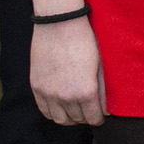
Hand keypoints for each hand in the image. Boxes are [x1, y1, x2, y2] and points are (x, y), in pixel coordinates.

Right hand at [27, 0, 106, 124]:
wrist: (59, 24)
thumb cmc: (83, 41)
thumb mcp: (99, 66)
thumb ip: (102, 90)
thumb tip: (106, 109)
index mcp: (86, 91)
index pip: (94, 118)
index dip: (99, 118)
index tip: (100, 115)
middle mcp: (66, 96)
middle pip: (78, 119)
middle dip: (86, 117)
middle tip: (89, 110)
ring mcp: (49, 93)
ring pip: (60, 119)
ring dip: (69, 118)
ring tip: (75, 110)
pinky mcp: (36, 86)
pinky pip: (44, 110)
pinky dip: (53, 112)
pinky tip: (60, 106)